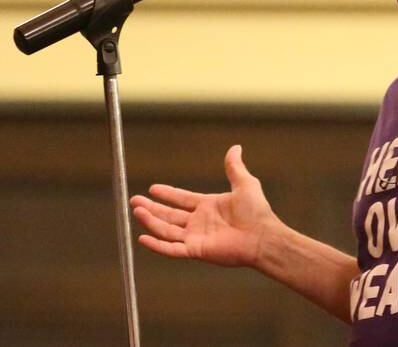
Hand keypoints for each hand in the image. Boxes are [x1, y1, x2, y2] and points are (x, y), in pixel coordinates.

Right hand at [130, 145, 280, 266]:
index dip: (167, 194)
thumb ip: (234, 167)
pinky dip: (157, 244)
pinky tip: (143, 237)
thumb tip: (236, 147)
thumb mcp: (244, 183)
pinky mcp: (197, 250)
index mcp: (209, 206)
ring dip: (151, 221)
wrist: (263, 236)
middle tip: (134, 201)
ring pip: (167, 229)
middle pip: (169, 215)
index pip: (182, 199)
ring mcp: (196, 237)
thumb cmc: (257, 212)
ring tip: (136, 211)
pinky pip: (172, 248)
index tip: (153, 188)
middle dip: (152, 208)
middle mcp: (200, 222)